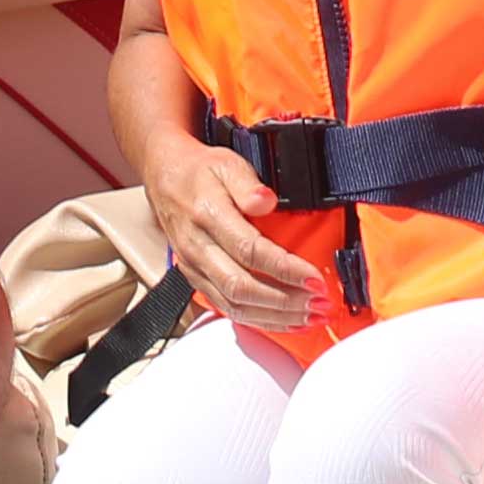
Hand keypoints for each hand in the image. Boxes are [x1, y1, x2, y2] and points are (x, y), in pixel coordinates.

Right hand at [143, 134, 328, 334]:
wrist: (165, 176)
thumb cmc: (200, 171)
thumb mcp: (226, 163)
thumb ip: (247, 183)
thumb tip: (266, 201)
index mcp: (207, 215)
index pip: (249, 250)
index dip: (285, 269)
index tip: (314, 278)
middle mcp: (197, 246)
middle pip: (242, 286)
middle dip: (286, 301)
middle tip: (319, 302)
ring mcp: (194, 267)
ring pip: (235, 305)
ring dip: (276, 317)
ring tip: (309, 316)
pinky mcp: (195, 279)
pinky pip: (227, 308)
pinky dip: (259, 320)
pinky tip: (284, 321)